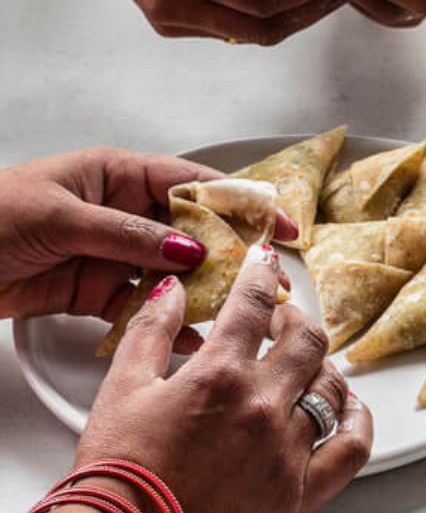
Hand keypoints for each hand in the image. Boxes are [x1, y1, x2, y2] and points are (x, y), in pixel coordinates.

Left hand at [0, 148, 295, 337]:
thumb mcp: (60, 216)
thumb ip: (127, 234)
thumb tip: (189, 248)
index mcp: (119, 175)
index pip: (193, 185)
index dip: (241, 203)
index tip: (277, 224)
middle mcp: (123, 212)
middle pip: (191, 231)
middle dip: (232, 254)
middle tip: (270, 279)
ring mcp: (111, 253)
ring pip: (172, 273)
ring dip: (204, 292)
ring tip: (241, 312)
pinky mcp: (94, 291)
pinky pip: (141, 307)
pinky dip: (165, 323)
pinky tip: (192, 338)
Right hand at [76, 246, 372, 512]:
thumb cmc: (117, 473)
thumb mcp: (121, 387)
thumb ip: (151, 329)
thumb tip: (174, 287)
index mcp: (219, 374)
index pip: (255, 304)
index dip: (263, 275)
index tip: (266, 264)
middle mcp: (262, 406)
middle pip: (307, 339)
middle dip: (295, 320)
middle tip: (281, 323)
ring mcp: (287, 450)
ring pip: (332, 387)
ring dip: (322, 367)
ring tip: (306, 367)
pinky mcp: (300, 493)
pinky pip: (353, 447)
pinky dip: (358, 420)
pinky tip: (349, 407)